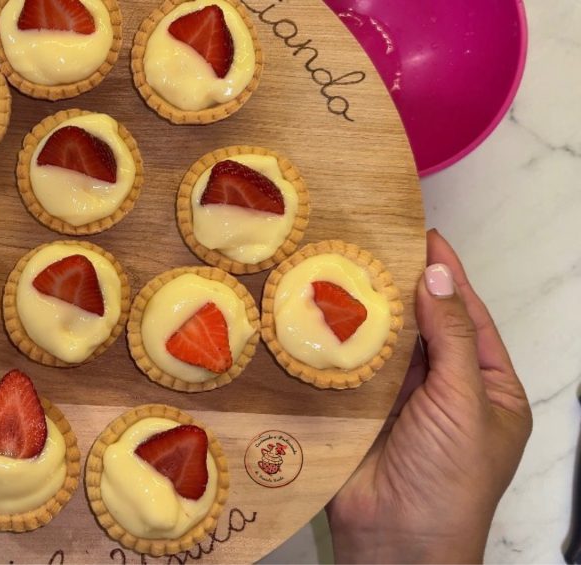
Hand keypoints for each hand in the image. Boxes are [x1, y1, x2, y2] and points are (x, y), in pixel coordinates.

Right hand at [327, 229, 531, 562]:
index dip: (449, 277)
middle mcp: (446, 390)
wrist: (398, 540)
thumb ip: (452, 337)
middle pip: (426, 328)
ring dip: (369, 315)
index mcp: (489, 387)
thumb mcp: (465, 400)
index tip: (425, 237)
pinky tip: (323, 315)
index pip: (470, 319)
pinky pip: (353, 370)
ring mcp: (401, 402)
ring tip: (344, 270)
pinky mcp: (360, 413)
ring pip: (386, 347)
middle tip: (374, 245)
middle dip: (404, 290)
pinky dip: (341, 345)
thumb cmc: (451, 477)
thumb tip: (439, 275)